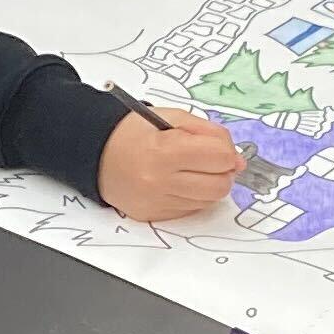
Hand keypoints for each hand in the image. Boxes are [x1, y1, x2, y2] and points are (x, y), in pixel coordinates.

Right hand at [98, 106, 244, 222]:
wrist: (96, 153)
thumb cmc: (134, 132)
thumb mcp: (172, 117)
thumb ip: (209, 133)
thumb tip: (236, 158)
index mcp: (165, 150)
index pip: (219, 158)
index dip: (226, 151)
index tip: (220, 149)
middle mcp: (159, 180)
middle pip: (219, 185)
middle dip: (223, 172)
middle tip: (212, 162)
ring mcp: (156, 201)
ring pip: (208, 201)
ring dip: (209, 185)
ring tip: (193, 170)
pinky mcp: (153, 215)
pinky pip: (190, 210)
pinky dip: (192, 196)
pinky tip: (179, 182)